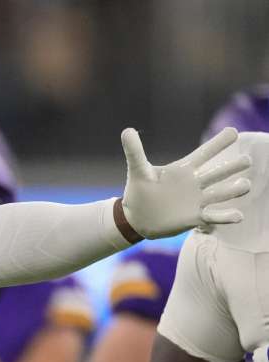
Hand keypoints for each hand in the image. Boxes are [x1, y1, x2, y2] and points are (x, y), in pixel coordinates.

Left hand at [120, 126, 250, 238]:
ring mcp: (197, 201)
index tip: (233, 132)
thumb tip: (126, 130)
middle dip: (232, 167)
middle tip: (247, 161)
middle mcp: (195, 184)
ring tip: (245, 186)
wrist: (136, 218)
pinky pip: (213, 217)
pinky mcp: (195, 218)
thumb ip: (135, 152)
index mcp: (183, 170)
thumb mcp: (137, 171)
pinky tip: (238, 216)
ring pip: (219, 194)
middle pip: (217, 173)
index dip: (217, 144)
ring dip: (232, 191)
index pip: (204, 154)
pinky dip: (225, 217)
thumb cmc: (139, 192)